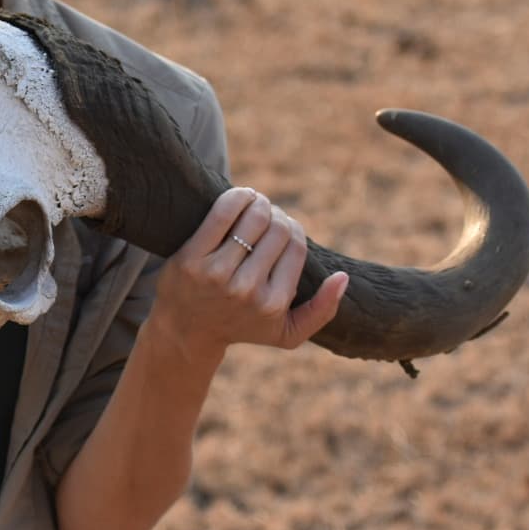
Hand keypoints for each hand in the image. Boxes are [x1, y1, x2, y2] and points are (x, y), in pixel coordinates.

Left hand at [148, 187, 347, 361]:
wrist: (186, 331)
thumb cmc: (242, 327)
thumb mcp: (286, 334)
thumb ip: (322, 311)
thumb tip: (342, 277)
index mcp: (273, 303)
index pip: (296, 246)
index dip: (294, 229)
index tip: (284, 227)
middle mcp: (246, 290)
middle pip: (277, 229)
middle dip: (277, 215)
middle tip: (267, 215)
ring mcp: (217, 274)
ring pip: (253, 218)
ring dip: (258, 202)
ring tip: (255, 203)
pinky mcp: (190, 259)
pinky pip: (221, 214)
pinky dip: (236, 197)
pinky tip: (241, 196)